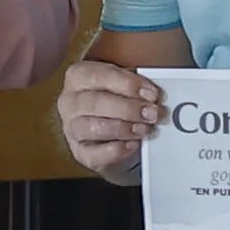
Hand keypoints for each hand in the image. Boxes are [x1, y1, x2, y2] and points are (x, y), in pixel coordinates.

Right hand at [53, 60, 170, 181]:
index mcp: (79, 76)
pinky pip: (93, 154)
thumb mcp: (130, 83)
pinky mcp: (80, 152)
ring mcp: (72, 127)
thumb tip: (158, 87)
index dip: (127, 84)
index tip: (152, 93)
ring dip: (122, 128)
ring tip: (144, 129)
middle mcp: (70, 101)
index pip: (99, 75)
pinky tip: (132, 145)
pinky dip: (114, 151)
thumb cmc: (123, 100)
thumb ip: (139, 81)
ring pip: (91, 127)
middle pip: (94, 102)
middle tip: (152, 113)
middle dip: (128, 108)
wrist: (118, 132)